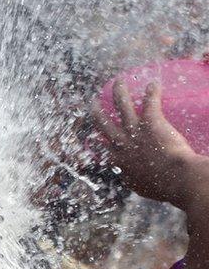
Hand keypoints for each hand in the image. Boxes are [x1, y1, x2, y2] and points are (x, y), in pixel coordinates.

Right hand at [93, 80, 208, 210]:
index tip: (93, 136)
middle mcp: (121, 143)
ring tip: (118, 81)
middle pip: (103, 123)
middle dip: (97, 111)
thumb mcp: (139, 186)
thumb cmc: (160, 187)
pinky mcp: (151, 121)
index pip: (102, 147)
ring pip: (122, 106)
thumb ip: (133, 179)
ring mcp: (135, 130)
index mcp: (118, 160)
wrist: (175, 178)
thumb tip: (133, 179)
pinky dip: (152, 92)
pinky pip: (150, 102)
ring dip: (119, 92)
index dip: (95, 140)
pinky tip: (153, 83)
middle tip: (93, 103)